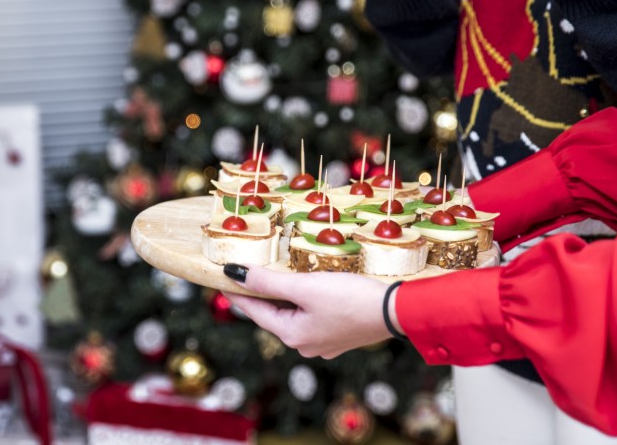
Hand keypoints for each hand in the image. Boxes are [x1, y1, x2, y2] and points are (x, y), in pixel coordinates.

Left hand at [221, 265, 392, 358]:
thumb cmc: (350, 298)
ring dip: (282, 296)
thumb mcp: (305, 286)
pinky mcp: (338, 334)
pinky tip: (304, 289)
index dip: (237, 292)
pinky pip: (310, 316)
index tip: (221, 279)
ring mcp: (322, 341)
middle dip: (260, 294)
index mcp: (292, 334)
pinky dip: (302, 301)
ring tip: (272, 277)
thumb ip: (268, 281)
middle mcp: (304, 343)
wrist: (394, 311)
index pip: (254, 310)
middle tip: (246, 273)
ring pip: (292, 315)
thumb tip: (234, 274)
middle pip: (273, 314)